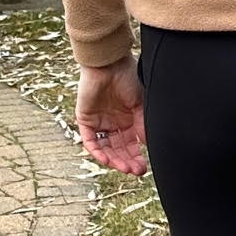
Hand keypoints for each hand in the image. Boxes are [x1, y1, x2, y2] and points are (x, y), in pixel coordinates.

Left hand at [76, 53, 147, 175]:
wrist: (110, 63)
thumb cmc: (128, 78)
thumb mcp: (141, 104)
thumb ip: (143, 125)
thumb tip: (149, 146)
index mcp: (127, 121)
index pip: (131, 146)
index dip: (136, 158)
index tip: (144, 169)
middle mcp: (113, 124)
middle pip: (119, 150)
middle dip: (127, 162)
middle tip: (136, 171)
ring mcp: (99, 123)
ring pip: (105, 149)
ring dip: (114, 160)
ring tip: (124, 168)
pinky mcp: (86, 120)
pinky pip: (90, 141)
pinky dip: (98, 151)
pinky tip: (108, 159)